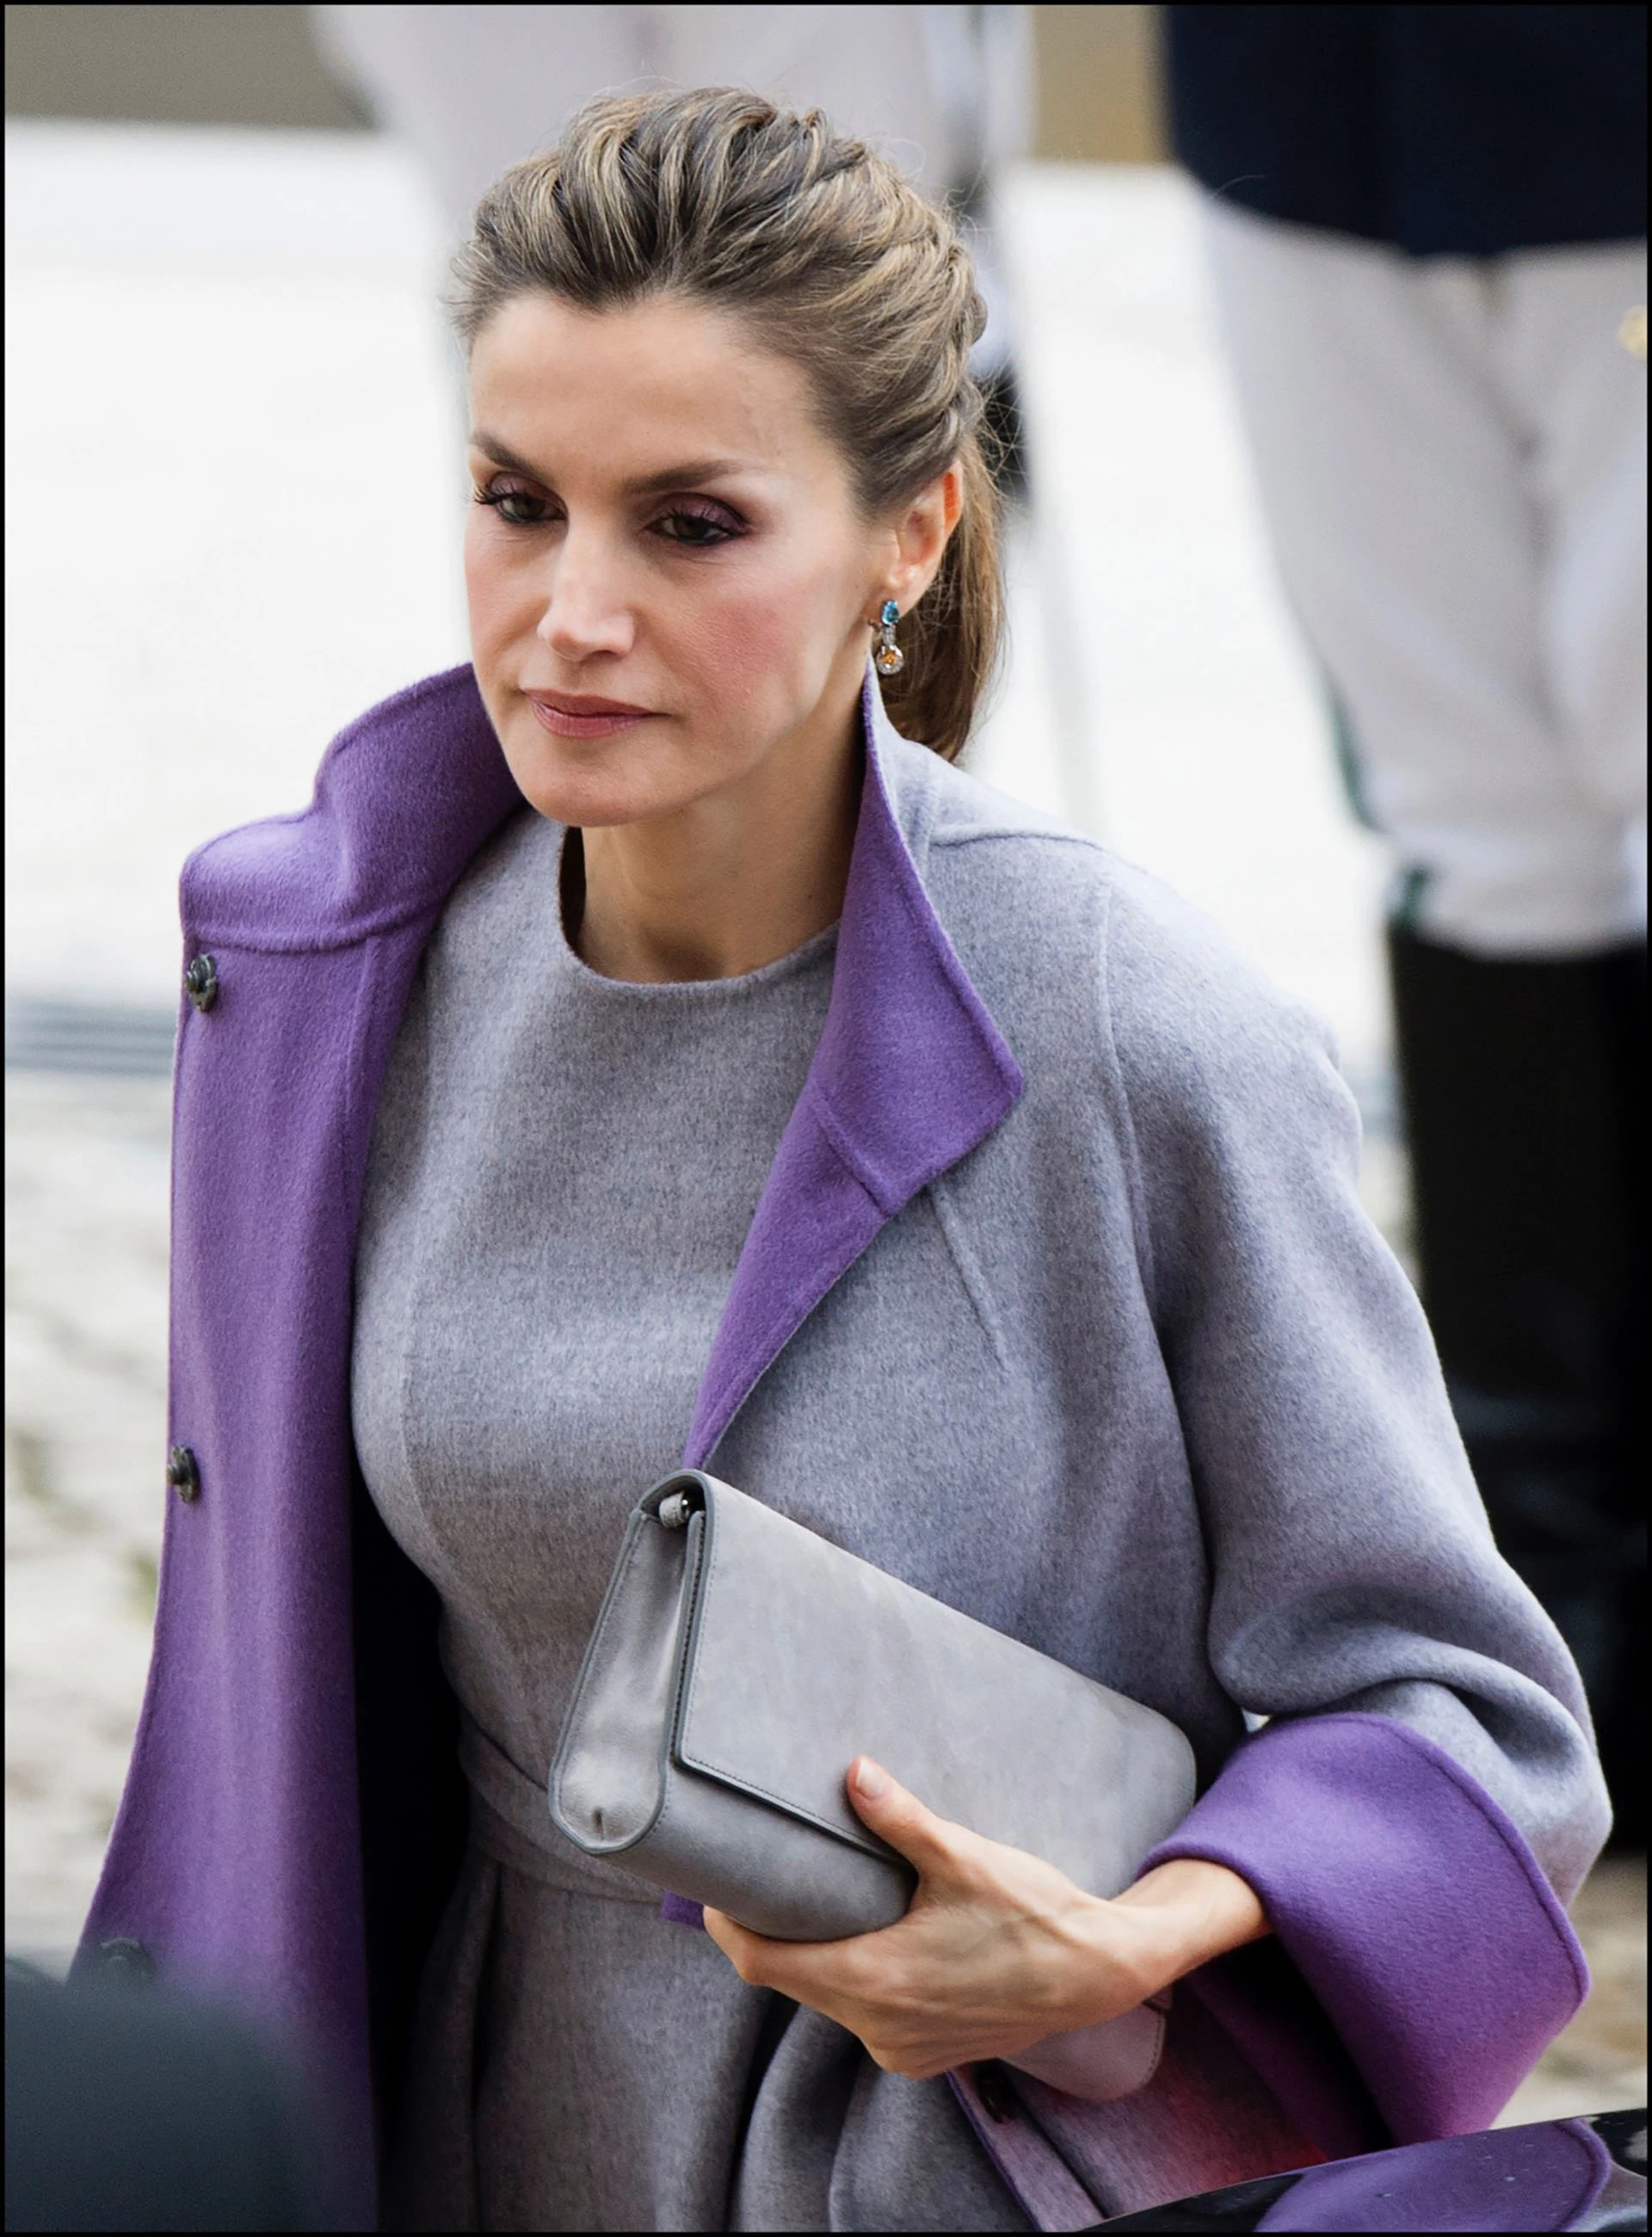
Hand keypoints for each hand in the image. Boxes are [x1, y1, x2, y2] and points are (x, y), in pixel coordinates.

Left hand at [702, 1757, 1267, 2079]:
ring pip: (831, 1999)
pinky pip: (869, 2017)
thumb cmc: (1033, 1916)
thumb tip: (854, 1772)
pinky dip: (861, 1980)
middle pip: (792, 1980)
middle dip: (776, 1932)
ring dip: (822, 1956)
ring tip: (828, 1901)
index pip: (762, 1964)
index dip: (729, 1927)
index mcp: (873, 1981)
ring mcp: (903, 2048)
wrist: (1099, 1976)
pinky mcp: (927, 2054)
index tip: (719, 1889)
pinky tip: (879, 1939)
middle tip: (773, 1879)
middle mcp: (878, 2027)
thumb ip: (902, 1819)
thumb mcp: (963, 1858)